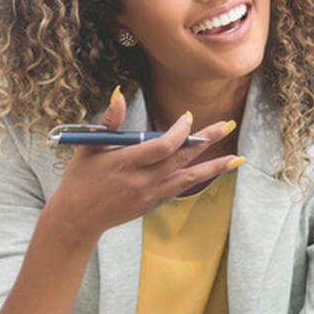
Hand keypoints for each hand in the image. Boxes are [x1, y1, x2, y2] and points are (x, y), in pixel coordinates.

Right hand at [42, 88, 241, 243]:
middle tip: (228, 124)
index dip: (179, 131)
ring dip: (213, 167)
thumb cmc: (80, 178)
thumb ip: (109, 121)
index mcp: (124, 163)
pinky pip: (179, 189)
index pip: (162, 145)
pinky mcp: (151, 205)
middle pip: (180, 159)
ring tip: (237, 159)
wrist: (76, 218)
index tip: (188, 117)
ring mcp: (148, 195)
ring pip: (187, 178)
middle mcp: (140, 181)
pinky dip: (196, 179)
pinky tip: (212, 170)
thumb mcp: (89, 146)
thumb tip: (120, 94)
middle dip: (205, 141)